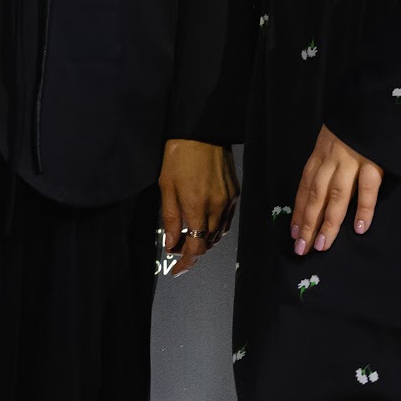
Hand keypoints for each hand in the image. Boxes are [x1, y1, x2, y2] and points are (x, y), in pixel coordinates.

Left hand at [158, 139, 236, 278]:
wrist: (202, 131)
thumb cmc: (180, 155)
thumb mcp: (166, 187)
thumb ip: (169, 218)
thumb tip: (170, 243)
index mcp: (196, 207)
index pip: (195, 247)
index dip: (186, 263)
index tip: (177, 269)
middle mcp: (216, 207)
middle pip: (207, 243)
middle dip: (192, 251)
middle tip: (177, 249)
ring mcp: (228, 201)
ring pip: (218, 234)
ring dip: (204, 240)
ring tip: (188, 236)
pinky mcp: (235, 193)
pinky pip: (227, 220)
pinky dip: (215, 228)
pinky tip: (204, 223)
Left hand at [291, 126, 381, 254]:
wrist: (375, 101)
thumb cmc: (354, 125)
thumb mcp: (333, 141)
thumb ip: (327, 163)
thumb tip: (322, 193)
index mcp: (320, 155)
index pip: (305, 188)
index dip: (299, 212)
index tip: (294, 233)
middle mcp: (331, 159)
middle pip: (316, 195)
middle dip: (308, 224)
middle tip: (302, 248)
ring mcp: (352, 159)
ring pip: (337, 195)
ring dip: (329, 222)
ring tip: (323, 244)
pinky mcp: (374, 160)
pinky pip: (368, 188)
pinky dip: (363, 209)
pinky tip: (359, 228)